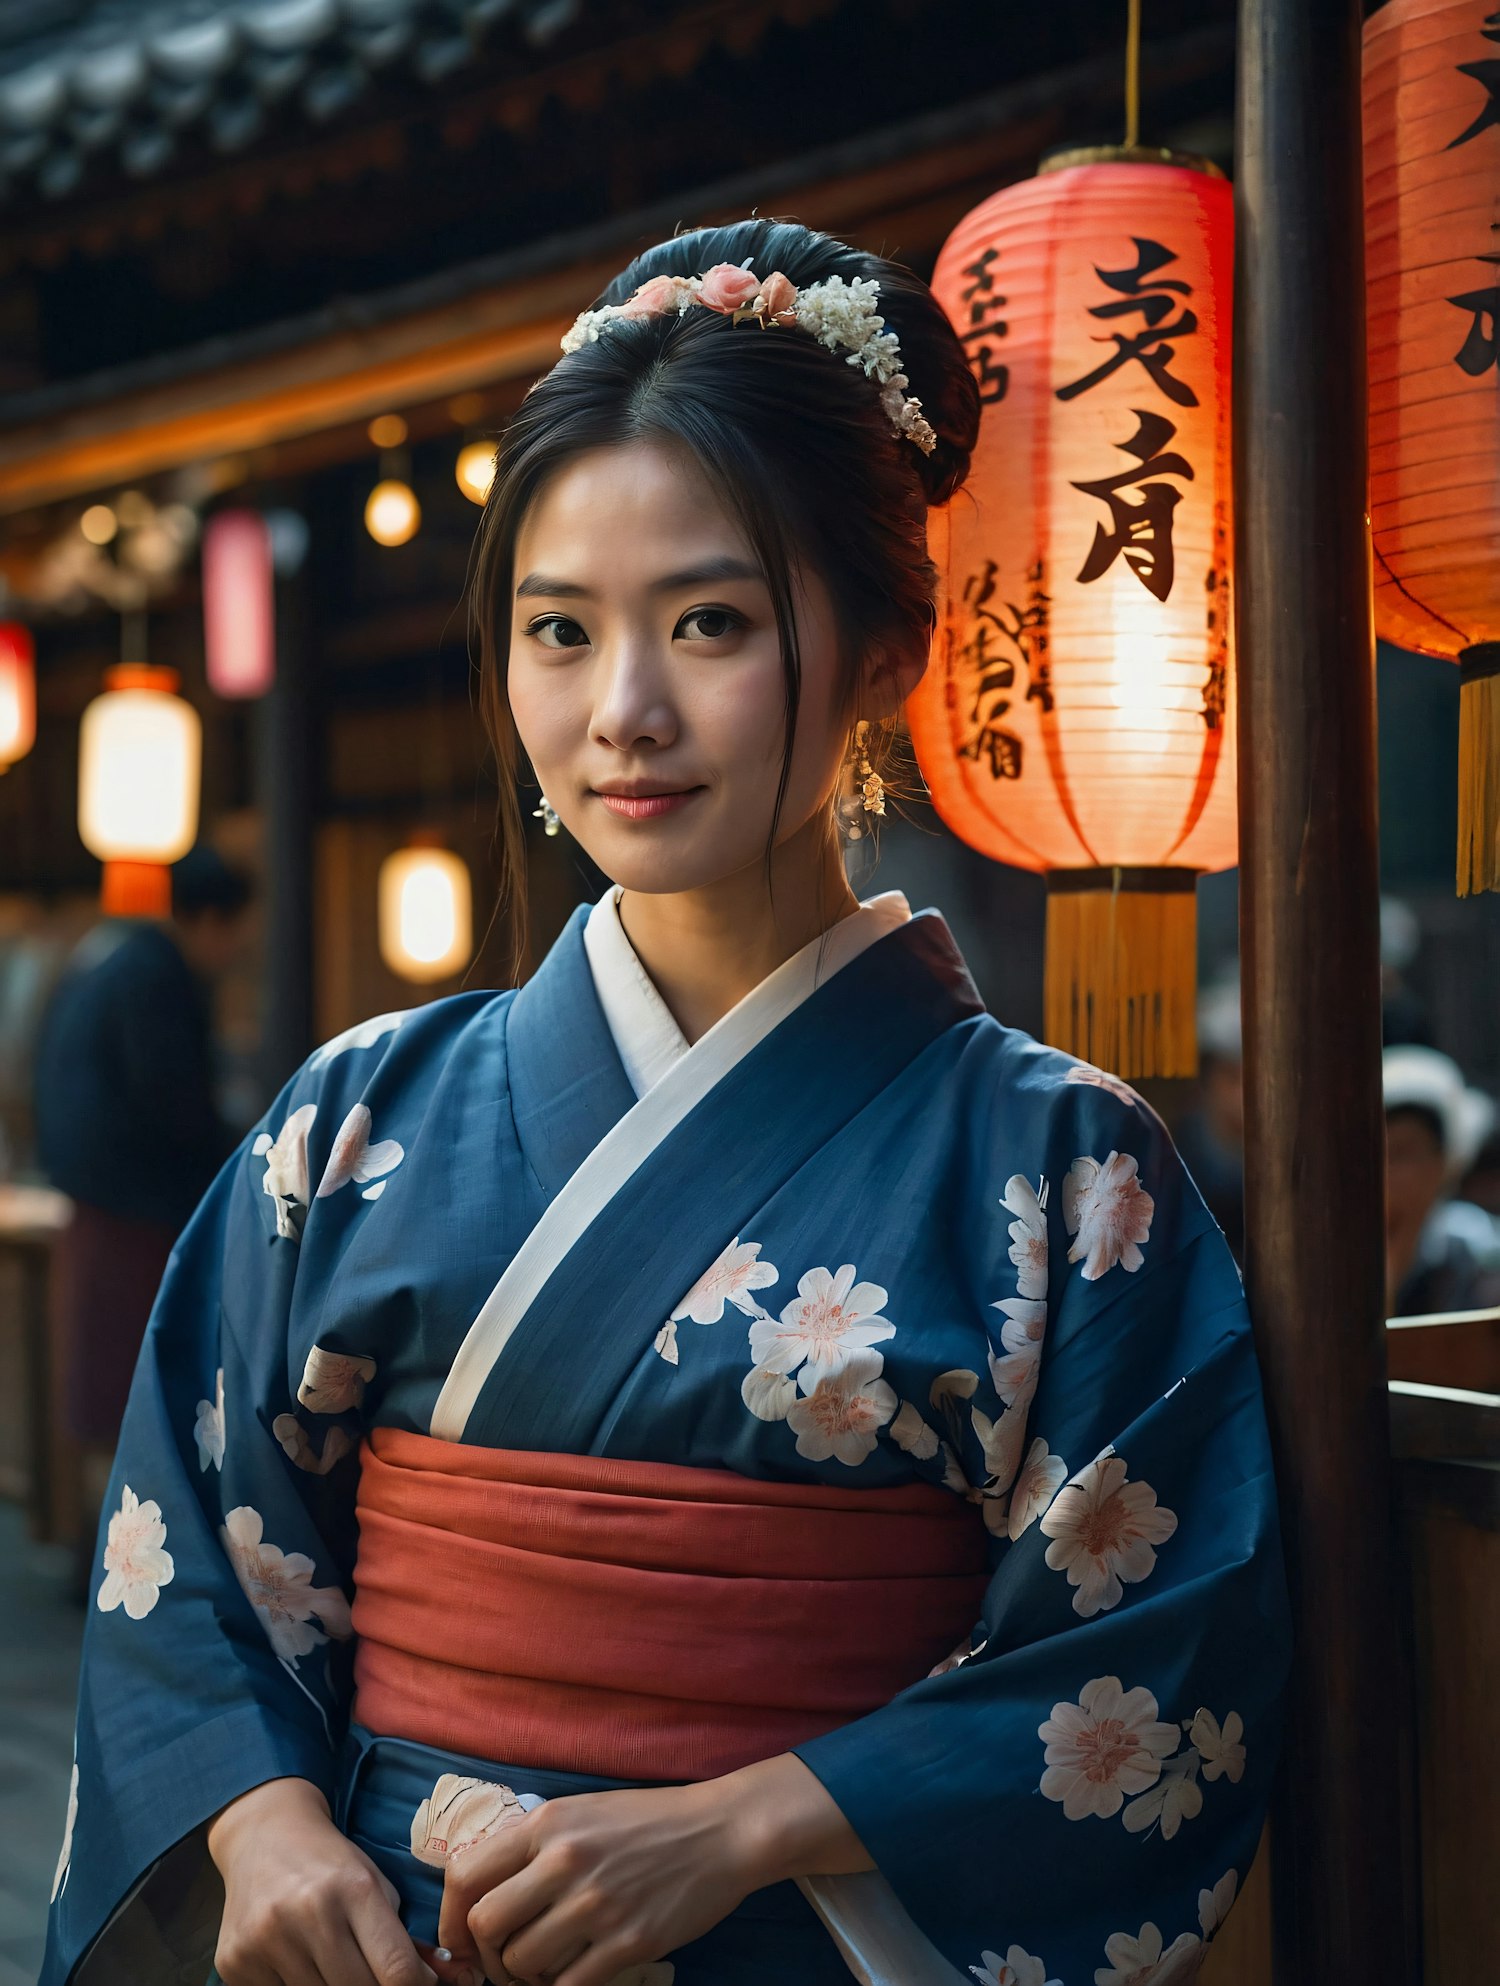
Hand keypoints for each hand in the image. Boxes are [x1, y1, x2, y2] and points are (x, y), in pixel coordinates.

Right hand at [206, 1776, 440, 1985]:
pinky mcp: (235, 1961)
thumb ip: (400, 1936)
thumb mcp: (373, 1883)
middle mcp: (309, 1913)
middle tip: (374, 1974)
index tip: (418, 1985)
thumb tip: (436, 1981)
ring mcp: (267, 1939)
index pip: (396, 1969)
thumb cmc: (328, 1862)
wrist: (262, 1834)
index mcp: (354, 1888)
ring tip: (333, 1960)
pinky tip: (295, 1959)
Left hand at [437, 1752, 871, 1985]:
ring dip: (525, 1976)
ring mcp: (597, 1905)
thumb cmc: (647, 1822)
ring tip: (547, 1965)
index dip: (449, 1918)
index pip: (463, 1874)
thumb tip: (480, 1895)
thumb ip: (532, 1847)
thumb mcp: (581, 1812)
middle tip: (504, 1962)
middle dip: (486, 1955)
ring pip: (522, 1963)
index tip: (459, 1940)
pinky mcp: (628, 1943)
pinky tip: (576, 1973)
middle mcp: (565, 1861)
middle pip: (484, 1926)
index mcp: (547, 1824)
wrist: (722, 1832)